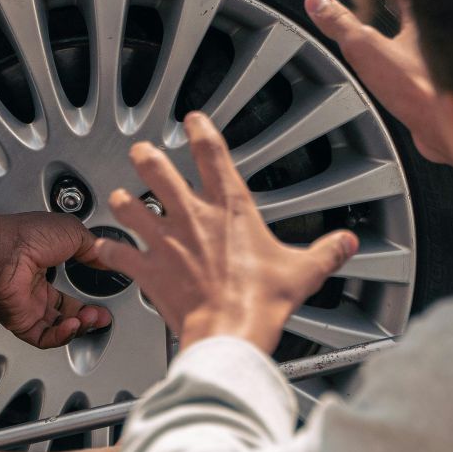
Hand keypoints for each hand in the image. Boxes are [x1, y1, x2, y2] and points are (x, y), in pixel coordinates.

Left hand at [0, 213, 111, 349]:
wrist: (5, 251)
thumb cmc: (28, 236)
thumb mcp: (73, 232)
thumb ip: (92, 248)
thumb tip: (106, 257)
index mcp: (41, 267)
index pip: (67, 289)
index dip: (86, 297)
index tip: (102, 300)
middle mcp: (32, 289)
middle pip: (64, 313)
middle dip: (87, 317)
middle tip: (101, 317)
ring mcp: (26, 307)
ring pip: (57, 328)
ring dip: (78, 327)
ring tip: (91, 319)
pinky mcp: (20, 322)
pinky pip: (44, 338)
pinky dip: (62, 336)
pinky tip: (73, 326)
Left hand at [92, 112, 357, 354]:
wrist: (229, 331)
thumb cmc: (260, 302)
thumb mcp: (303, 272)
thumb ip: (327, 252)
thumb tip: (346, 243)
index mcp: (230, 209)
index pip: (212, 154)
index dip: (201, 129)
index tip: (193, 120)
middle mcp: (192, 218)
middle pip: (157, 170)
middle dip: (146, 155)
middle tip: (142, 150)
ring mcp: (166, 242)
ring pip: (130, 206)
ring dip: (122, 200)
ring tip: (119, 195)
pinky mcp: (149, 269)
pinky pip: (119, 254)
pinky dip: (110, 250)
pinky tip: (106, 248)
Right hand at [305, 0, 452, 165]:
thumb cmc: (421, 89)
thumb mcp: (366, 50)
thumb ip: (341, 24)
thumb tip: (317, 1)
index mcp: (427, 13)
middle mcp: (442, 32)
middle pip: (418, 8)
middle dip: (396, 3)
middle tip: (378, 1)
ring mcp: (448, 58)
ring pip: (424, 35)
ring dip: (405, 30)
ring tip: (386, 32)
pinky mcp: (447, 82)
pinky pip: (427, 61)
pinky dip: (411, 58)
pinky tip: (399, 70)